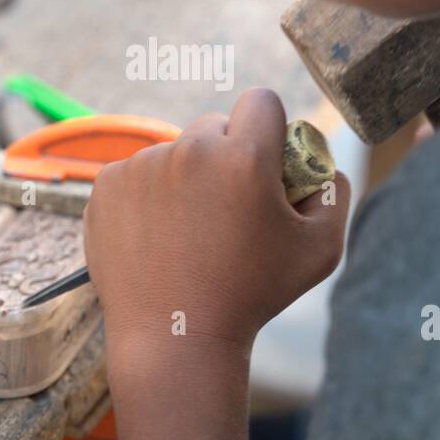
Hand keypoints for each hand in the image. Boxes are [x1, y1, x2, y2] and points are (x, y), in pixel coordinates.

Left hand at [83, 88, 350, 356]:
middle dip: (228, 154)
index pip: (261, 101)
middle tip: (230, 207)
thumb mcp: (320, 249)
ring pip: (175, 153)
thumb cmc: (253, 296)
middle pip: (216, 125)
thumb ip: (333, 193)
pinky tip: (158, 238)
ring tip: (191, 233)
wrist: (176, 338)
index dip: (270, 128)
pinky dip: (149, 197)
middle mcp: (190, 151)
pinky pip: (137, 174)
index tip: (266, 160)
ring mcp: (142, 166)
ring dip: (187, 178)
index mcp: (244, 157)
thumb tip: (322, 165)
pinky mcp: (107, 185)